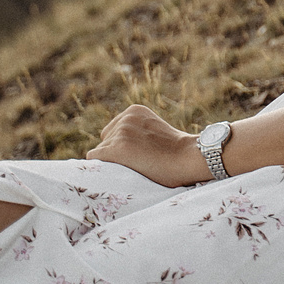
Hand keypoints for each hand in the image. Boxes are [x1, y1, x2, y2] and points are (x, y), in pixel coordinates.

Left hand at [86, 104, 208, 186]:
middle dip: (115, 152)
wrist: (188, 157)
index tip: (139, 156)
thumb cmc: (177, 151)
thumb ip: (138, 132)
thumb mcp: (155, 131)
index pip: (114, 130)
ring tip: (134, 169)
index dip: (124, 146)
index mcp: (135, 110)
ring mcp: (120, 132)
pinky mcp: (117, 148)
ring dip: (112, 162)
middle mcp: (125, 118)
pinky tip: (119, 173)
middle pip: (105, 140)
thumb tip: (123, 148)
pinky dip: (102, 168)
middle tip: (137, 163)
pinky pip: (95, 159)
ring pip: (100, 152)